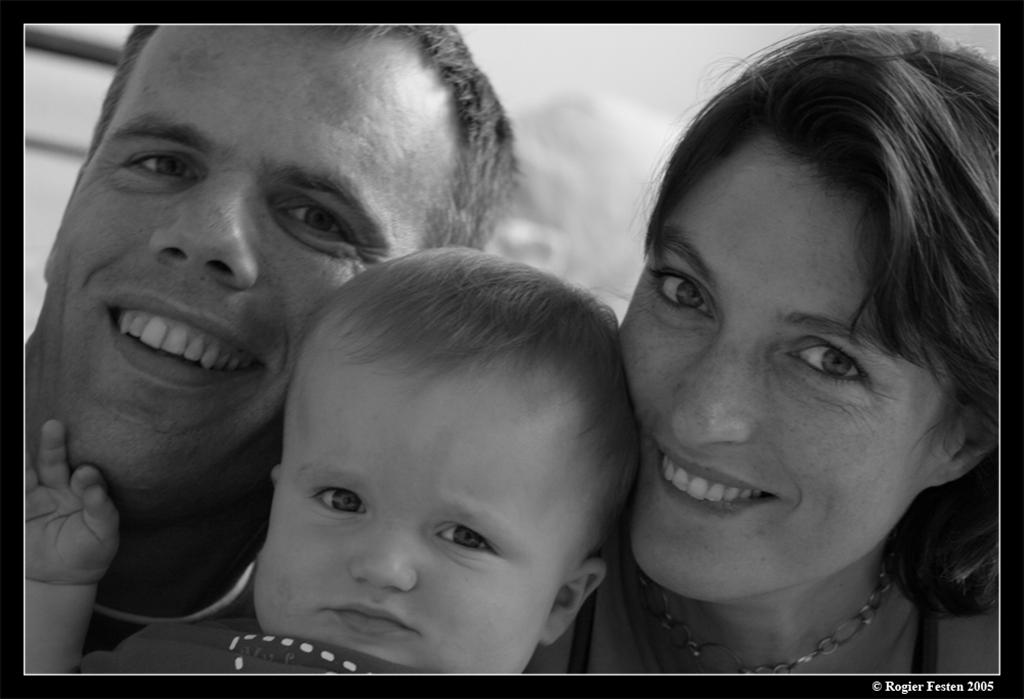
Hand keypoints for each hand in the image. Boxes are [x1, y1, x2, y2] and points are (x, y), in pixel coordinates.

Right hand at [26, 420, 118, 584]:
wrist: (61, 578)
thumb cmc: (90, 551)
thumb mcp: (103, 534)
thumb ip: (101, 510)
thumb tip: (94, 487)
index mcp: (86, 489)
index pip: (87, 476)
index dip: (87, 475)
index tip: (85, 474)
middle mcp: (60, 486)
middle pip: (55, 462)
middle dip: (54, 445)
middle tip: (55, 426)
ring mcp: (37, 496)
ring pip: (29, 473)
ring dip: (26, 459)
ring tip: (24, 448)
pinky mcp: (21, 507)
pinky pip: (16, 491)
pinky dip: (16, 478)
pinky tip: (19, 472)